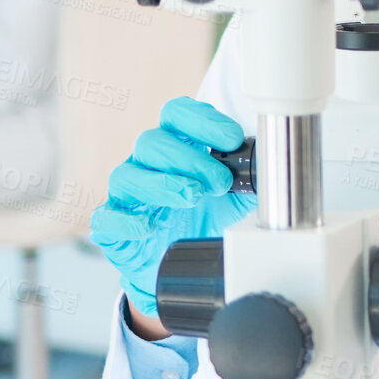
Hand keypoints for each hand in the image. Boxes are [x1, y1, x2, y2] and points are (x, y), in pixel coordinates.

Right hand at [89, 97, 253, 320]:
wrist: (176, 263)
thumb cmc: (200, 219)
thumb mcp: (233, 197)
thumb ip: (250, 178)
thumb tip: (272, 167)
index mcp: (174, 148)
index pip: (176, 115)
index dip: (202, 120)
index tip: (232, 138)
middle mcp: (145, 165)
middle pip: (152, 142)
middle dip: (189, 158)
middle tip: (219, 181)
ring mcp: (126, 195)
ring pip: (126, 175)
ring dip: (162, 183)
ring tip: (191, 196)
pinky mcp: (112, 227)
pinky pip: (106, 217)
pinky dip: (126, 220)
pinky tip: (149, 226)